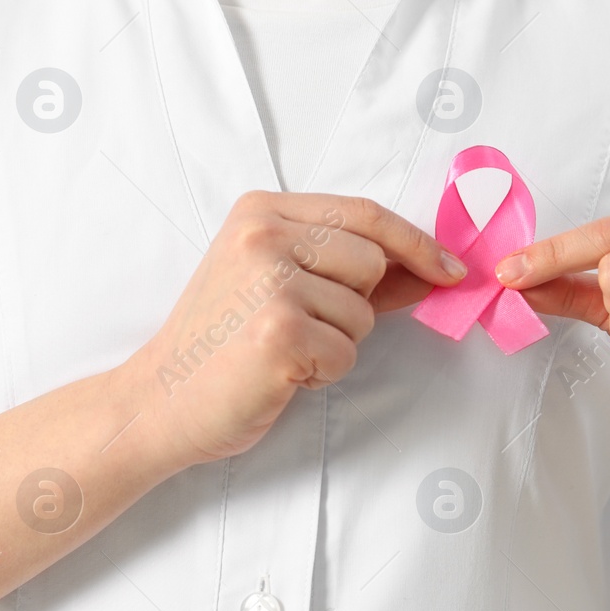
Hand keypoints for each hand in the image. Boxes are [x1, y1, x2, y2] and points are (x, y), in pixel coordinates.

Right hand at [133, 191, 465, 463]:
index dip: (415, 242)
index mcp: (260, 211)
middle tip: (300, 325)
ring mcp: (269, 282)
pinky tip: (280, 372)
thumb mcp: (277, 283)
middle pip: (372, 261)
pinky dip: (323, 371)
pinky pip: (347, 352)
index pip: (363, 213)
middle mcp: (262, 236)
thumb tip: (431, 267)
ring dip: (337, 342)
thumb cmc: (221, 344)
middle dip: (356, 304)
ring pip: (364, 312)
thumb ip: (349, 269)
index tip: (448, 268)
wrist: (161, 399)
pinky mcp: (279, 331)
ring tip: (283, 349)